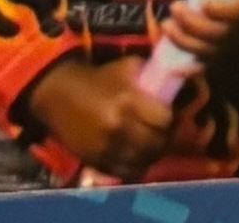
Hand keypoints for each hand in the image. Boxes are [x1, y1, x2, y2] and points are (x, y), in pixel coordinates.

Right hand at [20, 40, 191, 175]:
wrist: (58, 95)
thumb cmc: (97, 78)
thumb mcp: (126, 67)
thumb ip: (153, 74)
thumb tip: (181, 76)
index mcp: (128, 101)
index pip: (165, 119)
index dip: (170, 118)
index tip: (167, 114)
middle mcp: (119, 127)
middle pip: (158, 143)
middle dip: (164, 137)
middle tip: (162, 131)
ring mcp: (106, 148)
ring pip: (145, 160)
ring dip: (152, 153)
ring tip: (151, 143)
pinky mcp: (96, 161)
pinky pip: (127, 171)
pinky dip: (136, 165)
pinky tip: (136, 154)